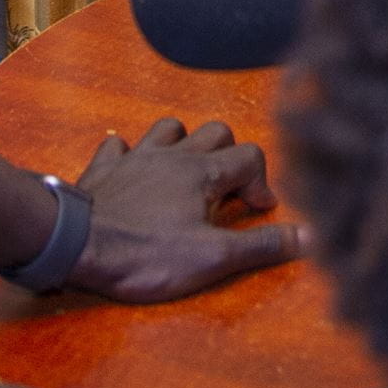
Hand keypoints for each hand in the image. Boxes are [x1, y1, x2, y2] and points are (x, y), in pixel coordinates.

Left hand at [63, 117, 303, 302]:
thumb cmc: (146, 254)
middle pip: (214, 132)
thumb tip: (311, 235)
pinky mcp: (103, 170)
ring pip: (168, 128)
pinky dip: (128, 153)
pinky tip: (130, 168)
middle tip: (226, 194)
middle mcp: (172, 155)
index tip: (257, 212)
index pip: (249, 156)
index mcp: (202, 172)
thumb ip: (262, 245)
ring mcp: (135, 158)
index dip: (261, 183)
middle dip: (229, 156)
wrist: (76, 245)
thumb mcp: (212, 258)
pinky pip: (117, 146)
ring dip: (183, 145)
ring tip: (185, 175)